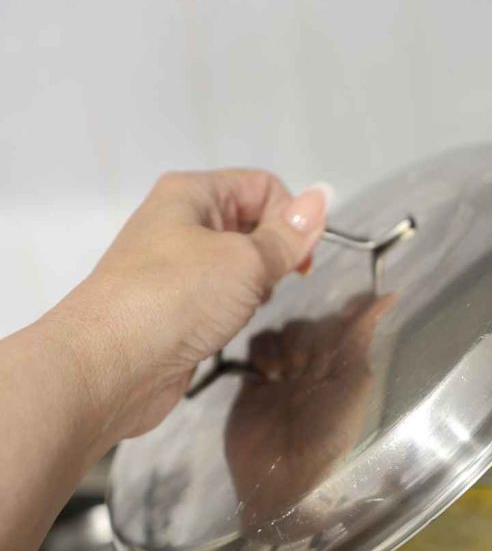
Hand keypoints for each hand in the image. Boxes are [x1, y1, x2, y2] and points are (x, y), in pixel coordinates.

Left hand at [49, 170, 329, 446]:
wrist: (111, 365)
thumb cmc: (169, 300)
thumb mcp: (245, 260)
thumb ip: (288, 235)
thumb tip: (321, 198)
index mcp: (192, 194)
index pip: (263, 186)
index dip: (290, 218)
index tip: (299, 256)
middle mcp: (181, 224)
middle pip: (253, 225)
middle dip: (274, 255)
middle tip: (271, 281)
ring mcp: (177, 268)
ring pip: (241, 265)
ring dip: (256, 287)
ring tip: (242, 306)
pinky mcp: (176, 307)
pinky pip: (223, 297)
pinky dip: (236, 310)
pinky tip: (228, 326)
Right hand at [224, 293, 396, 533]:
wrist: (282, 482)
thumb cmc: (327, 436)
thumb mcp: (354, 387)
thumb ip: (362, 341)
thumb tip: (389, 295)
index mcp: (345, 373)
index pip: (346, 328)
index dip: (346, 313)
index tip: (344, 306)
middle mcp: (317, 372)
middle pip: (312, 327)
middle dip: (308, 335)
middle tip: (302, 362)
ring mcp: (285, 377)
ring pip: (283, 333)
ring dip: (283, 342)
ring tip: (281, 371)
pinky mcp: (254, 385)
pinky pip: (255, 348)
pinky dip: (259, 350)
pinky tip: (263, 372)